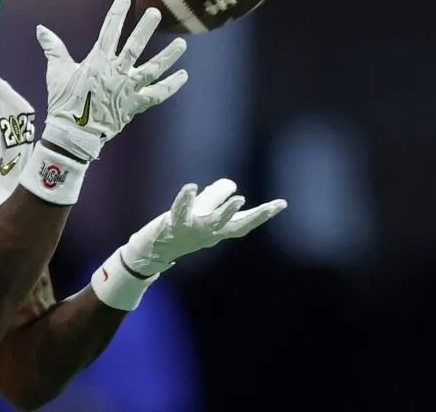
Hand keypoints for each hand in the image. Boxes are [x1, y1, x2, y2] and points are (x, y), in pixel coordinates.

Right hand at [36, 0, 187, 160]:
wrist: (74, 133)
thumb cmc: (64, 102)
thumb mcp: (57, 72)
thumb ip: (54, 48)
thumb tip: (41, 29)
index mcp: (98, 61)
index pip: (109, 31)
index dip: (116, 13)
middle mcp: (116, 71)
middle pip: (135, 46)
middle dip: (145, 29)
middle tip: (156, 13)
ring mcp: (128, 88)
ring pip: (152, 68)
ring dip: (168, 56)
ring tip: (182, 43)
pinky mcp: (135, 104)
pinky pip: (157, 94)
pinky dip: (171, 86)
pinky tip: (184, 75)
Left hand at [121, 179, 286, 275]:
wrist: (153, 250)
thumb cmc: (182, 228)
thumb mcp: (203, 212)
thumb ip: (217, 198)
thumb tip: (231, 186)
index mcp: (219, 231)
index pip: (246, 222)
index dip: (264, 214)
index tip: (282, 203)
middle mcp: (209, 233)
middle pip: (236, 226)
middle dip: (256, 217)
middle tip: (272, 207)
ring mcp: (193, 230)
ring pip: (212, 221)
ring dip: (227, 211)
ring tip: (239, 198)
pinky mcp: (174, 224)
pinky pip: (181, 211)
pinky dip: (186, 199)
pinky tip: (191, 187)